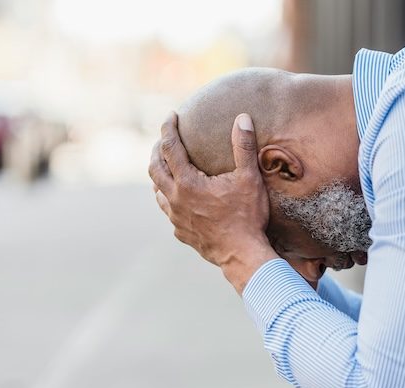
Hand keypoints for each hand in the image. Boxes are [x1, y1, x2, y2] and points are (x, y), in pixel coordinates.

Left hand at [148, 112, 277, 293]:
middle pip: (155, 168)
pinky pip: (168, 212)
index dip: (168, 129)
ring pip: (157, 191)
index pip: (170, 147)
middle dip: (158, 150)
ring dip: (159, 176)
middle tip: (164, 140)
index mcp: (187, 182)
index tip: (170, 116)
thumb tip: (243, 118)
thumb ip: (243, 147)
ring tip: (166, 168)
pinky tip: (178, 200)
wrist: (243, 255)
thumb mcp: (249, 178)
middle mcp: (175, 198)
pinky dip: (168, 200)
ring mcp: (176, 217)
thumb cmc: (247, 216)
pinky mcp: (181, 232)